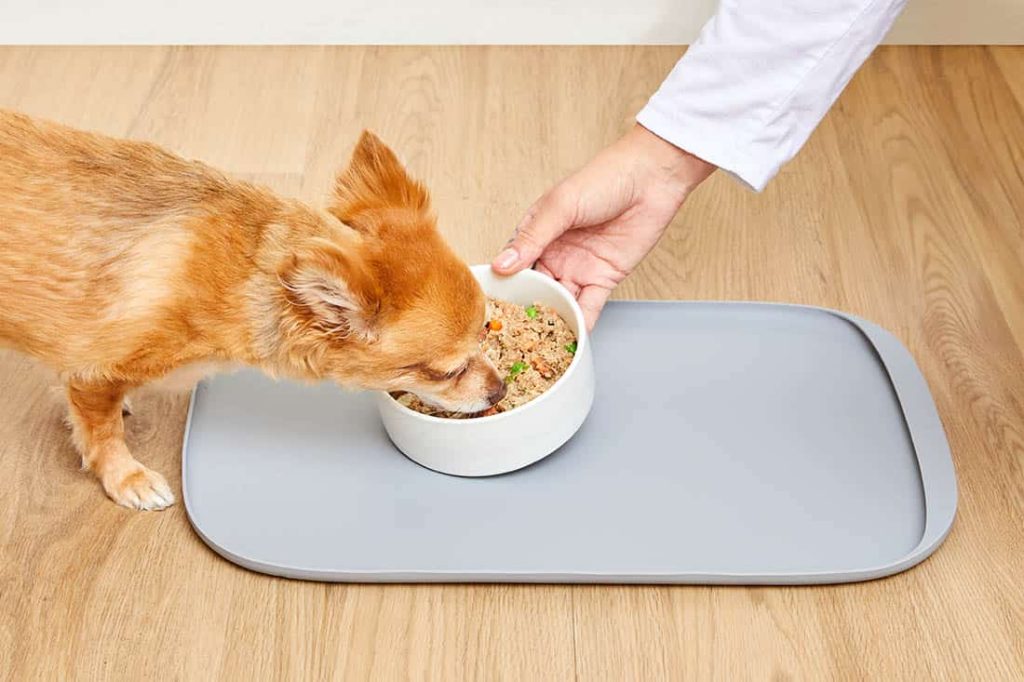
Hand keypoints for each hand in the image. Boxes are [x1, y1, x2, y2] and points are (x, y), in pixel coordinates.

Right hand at [492, 124, 714, 329]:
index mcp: (536, 233)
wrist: (652, 180)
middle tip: (512, 335)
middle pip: (534, 289)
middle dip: (525, 311)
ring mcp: (578, 268)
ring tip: (539, 343)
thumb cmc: (604, 179)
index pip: (512, 265)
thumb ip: (532, 239)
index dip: (502, 286)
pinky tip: (571, 338)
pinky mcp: (604, 279)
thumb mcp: (560, 206)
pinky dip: (581, 322)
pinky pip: (589, 306)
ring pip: (560, 301)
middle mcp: (554, 254)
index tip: (489, 308)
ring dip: (552, 321)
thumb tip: (502, 265)